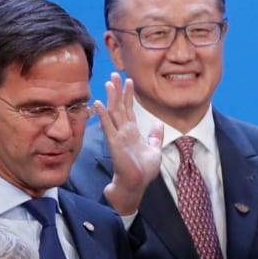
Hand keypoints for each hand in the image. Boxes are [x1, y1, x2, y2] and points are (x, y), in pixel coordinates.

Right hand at [92, 73, 164, 217]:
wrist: (137, 184)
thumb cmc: (144, 170)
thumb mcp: (155, 150)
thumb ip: (156, 136)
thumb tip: (159, 124)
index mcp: (132, 132)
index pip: (129, 110)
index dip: (128, 95)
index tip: (128, 81)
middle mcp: (124, 131)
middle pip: (120, 107)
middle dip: (118, 91)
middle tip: (115, 74)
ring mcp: (118, 136)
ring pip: (113, 113)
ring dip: (111, 98)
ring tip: (109, 83)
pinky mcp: (115, 143)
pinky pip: (108, 127)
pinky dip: (103, 115)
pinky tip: (98, 103)